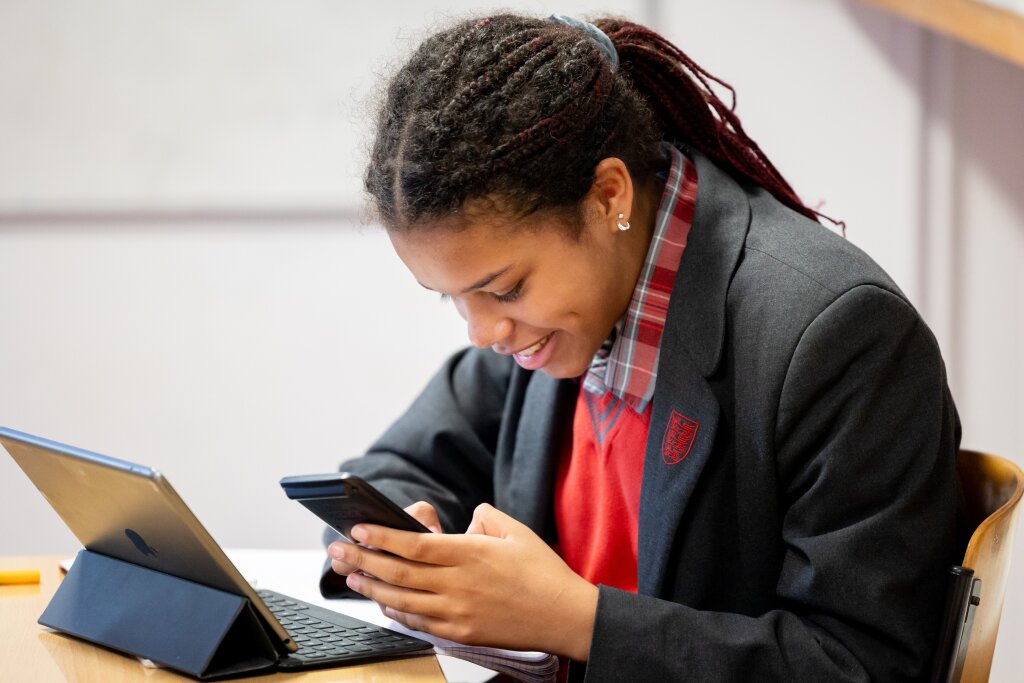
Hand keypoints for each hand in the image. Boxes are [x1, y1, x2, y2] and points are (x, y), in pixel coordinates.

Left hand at [328, 503, 598, 660]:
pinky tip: (383, 601)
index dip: (382, 537)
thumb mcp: (516, 530)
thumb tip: (465, 517)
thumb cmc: (543, 573)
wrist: (565, 616)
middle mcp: (460, 584)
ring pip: (402, 600)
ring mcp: (458, 612)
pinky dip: (396, 612)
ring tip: (350, 574)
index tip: (359, 529)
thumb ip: (485, 516)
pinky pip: (419, 622)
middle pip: (399, 572)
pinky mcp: (461, 633)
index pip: (415, 545)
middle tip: (337, 550)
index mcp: (471, 553)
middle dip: (362, 559)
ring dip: (371, 586)